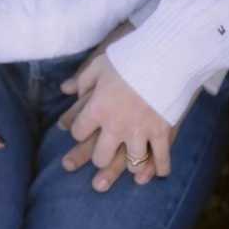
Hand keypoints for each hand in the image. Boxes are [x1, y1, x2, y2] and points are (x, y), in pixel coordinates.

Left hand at [61, 54, 171, 192]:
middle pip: (101, 157)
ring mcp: (139, 132)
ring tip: (132, 163)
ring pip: (131, 164)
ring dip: (132, 165)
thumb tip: (65, 89)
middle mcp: (115, 126)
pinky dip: (160, 168)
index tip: (83, 131)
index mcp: (97, 109)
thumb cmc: (129, 58)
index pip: (78, 132)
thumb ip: (82, 79)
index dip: (79, 132)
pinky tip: (159, 172)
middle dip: (100, 158)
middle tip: (104, 154)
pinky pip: (160, 159)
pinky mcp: (162, 133)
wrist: (164, 56)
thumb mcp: (100, 64)